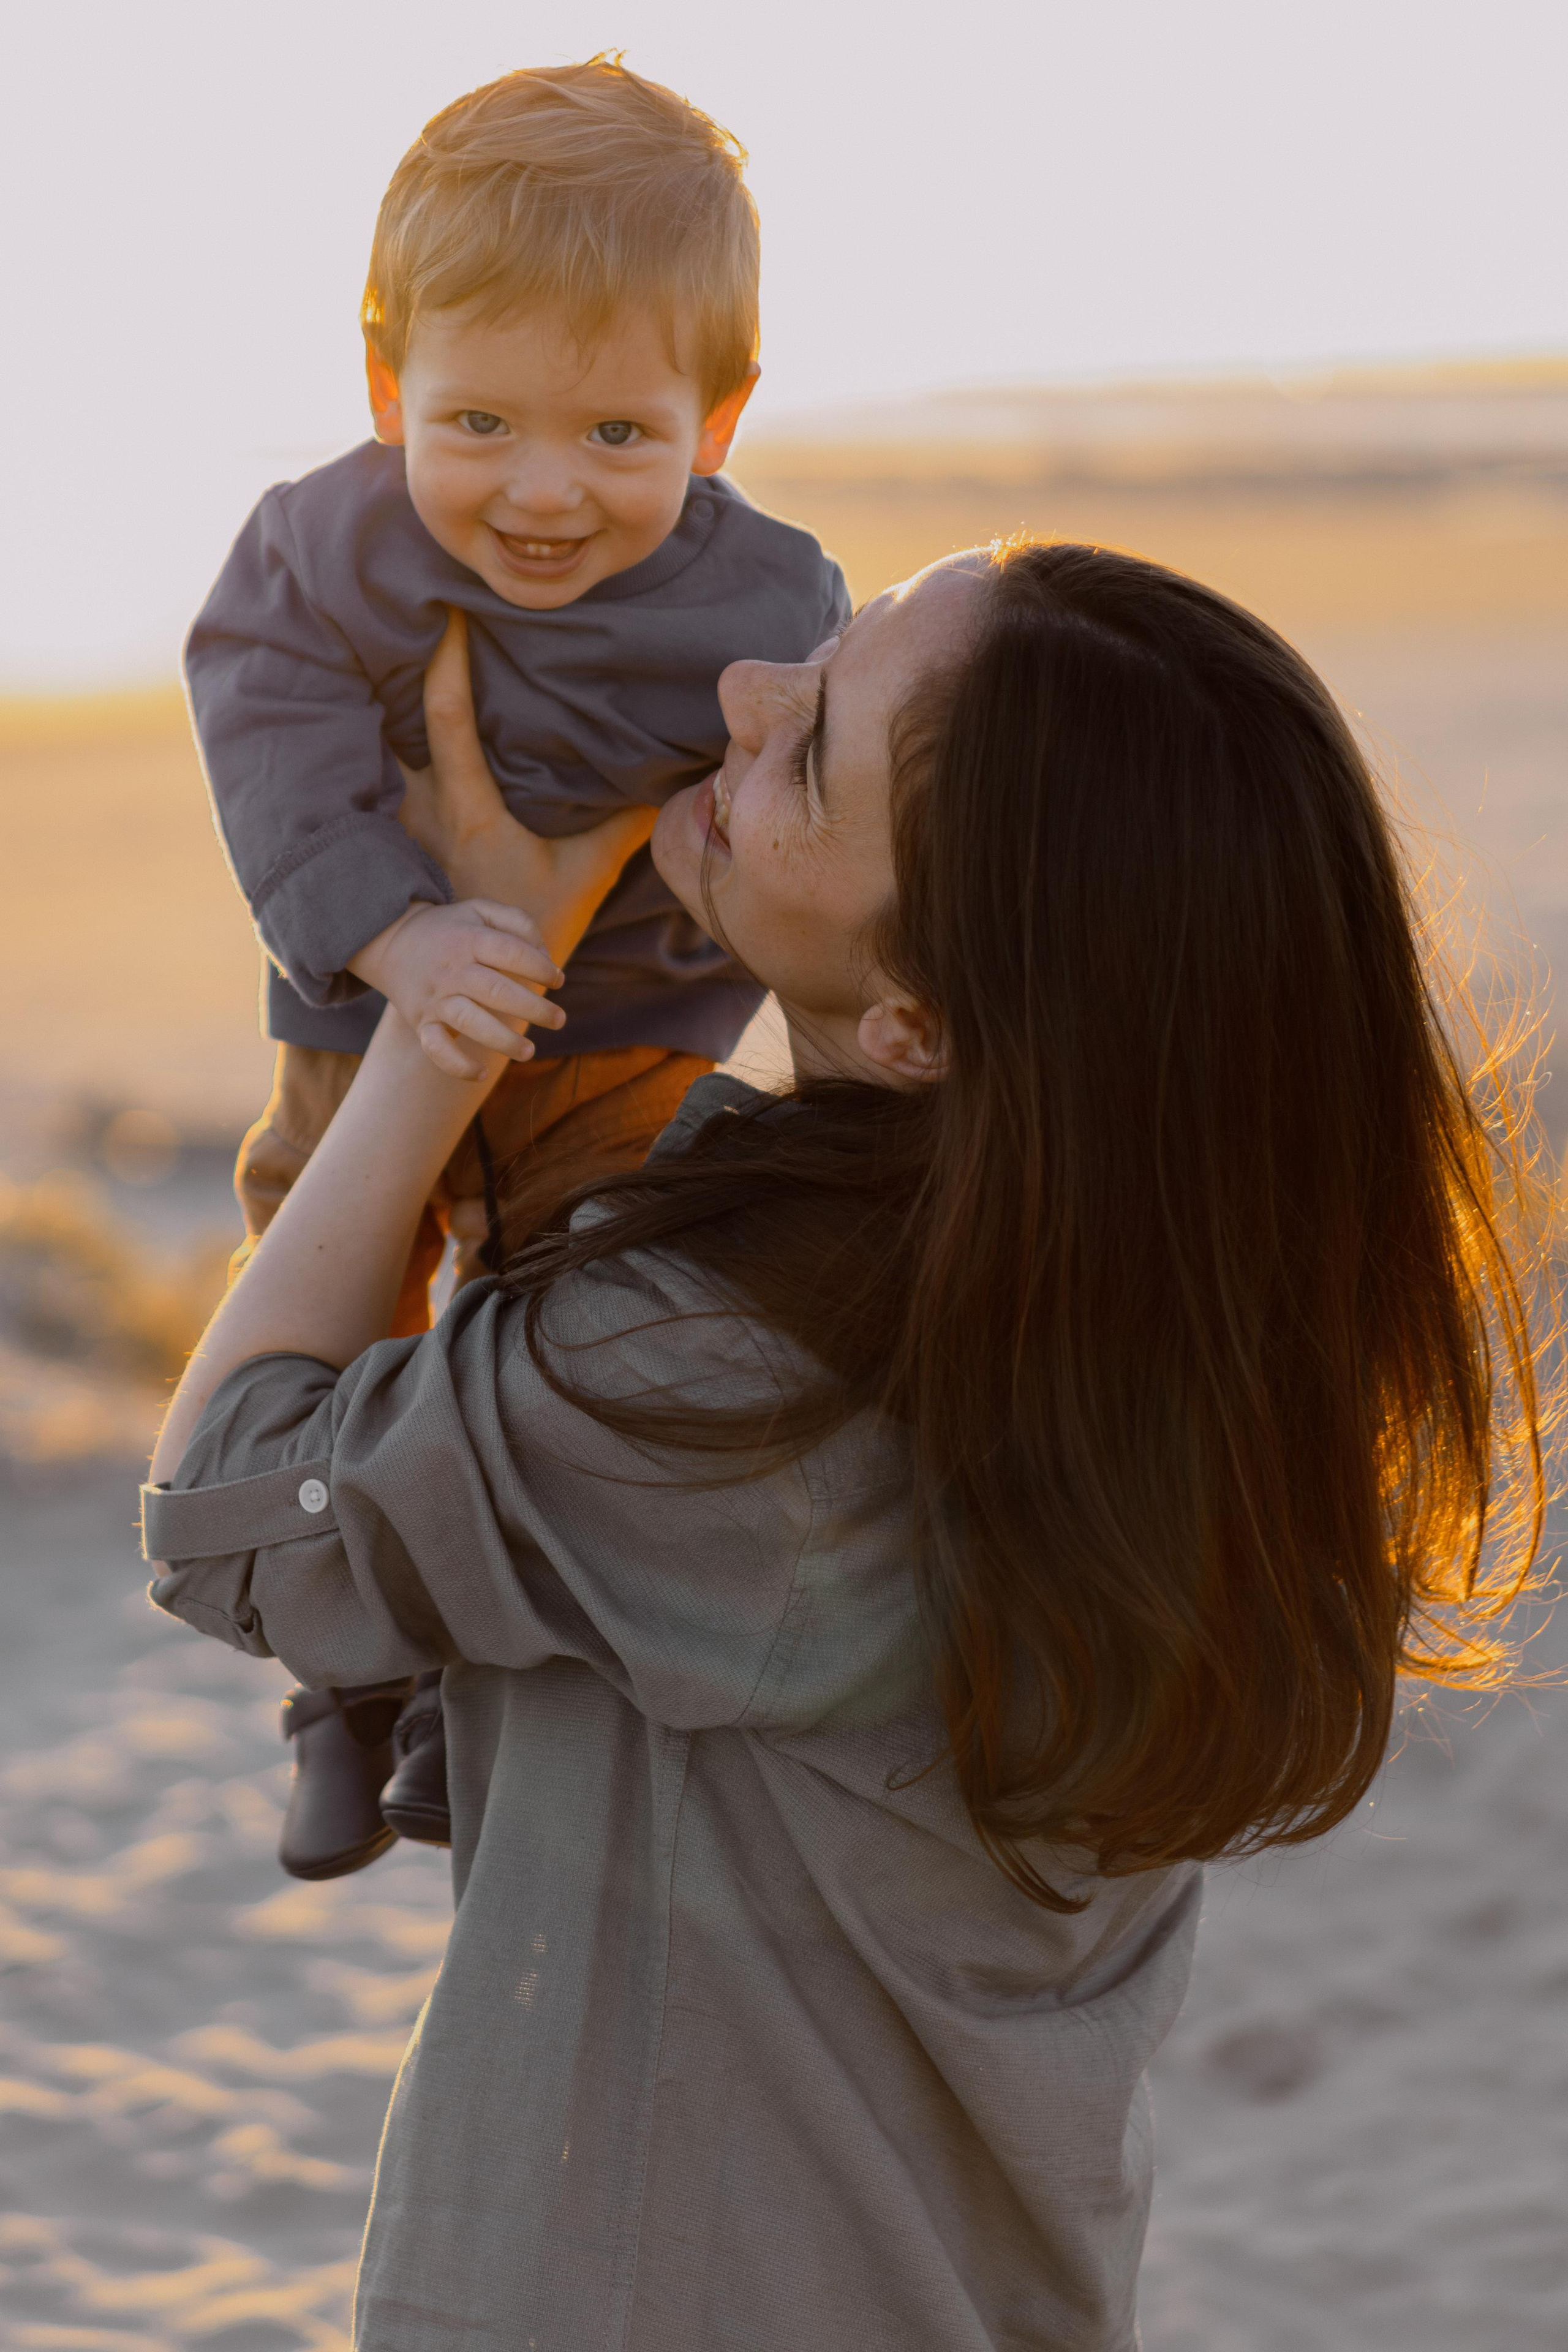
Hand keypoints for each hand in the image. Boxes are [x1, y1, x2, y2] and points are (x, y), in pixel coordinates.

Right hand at [349, 899, 564, 1079]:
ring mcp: (436, 998)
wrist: (391, 941)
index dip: (541, 968)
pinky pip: (436, 1048)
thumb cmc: (452, 930)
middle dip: (533, 1008)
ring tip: (529, 1051)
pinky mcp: (422, 1021)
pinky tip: (481, 1074)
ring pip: (469, 1021)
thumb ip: (518, 922)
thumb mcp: (482, 910)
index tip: (557, 980)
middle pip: (496, 990)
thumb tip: (546, 956)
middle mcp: (452, 969)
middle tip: (559, 1020)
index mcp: (470, 939)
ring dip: (502, 1040)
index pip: (512, 952)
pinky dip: (456, 1065)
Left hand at [397, 609, 657, 968]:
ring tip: (377, 636)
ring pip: (372, 739)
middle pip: (386, 712)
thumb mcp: (584, 877)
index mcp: (467, 808)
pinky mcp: (390, 832)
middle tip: (390, 596)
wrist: (468, 988)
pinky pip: (376, 769)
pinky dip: (376, 734)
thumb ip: (625, 829)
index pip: (447, 716)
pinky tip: (376, 702)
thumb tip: (673, 784)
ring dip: (373, 691)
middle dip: (385, 655)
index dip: (445, 658)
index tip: (447, 605)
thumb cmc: (526, 929)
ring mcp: (397, 818)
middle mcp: (420, 805)